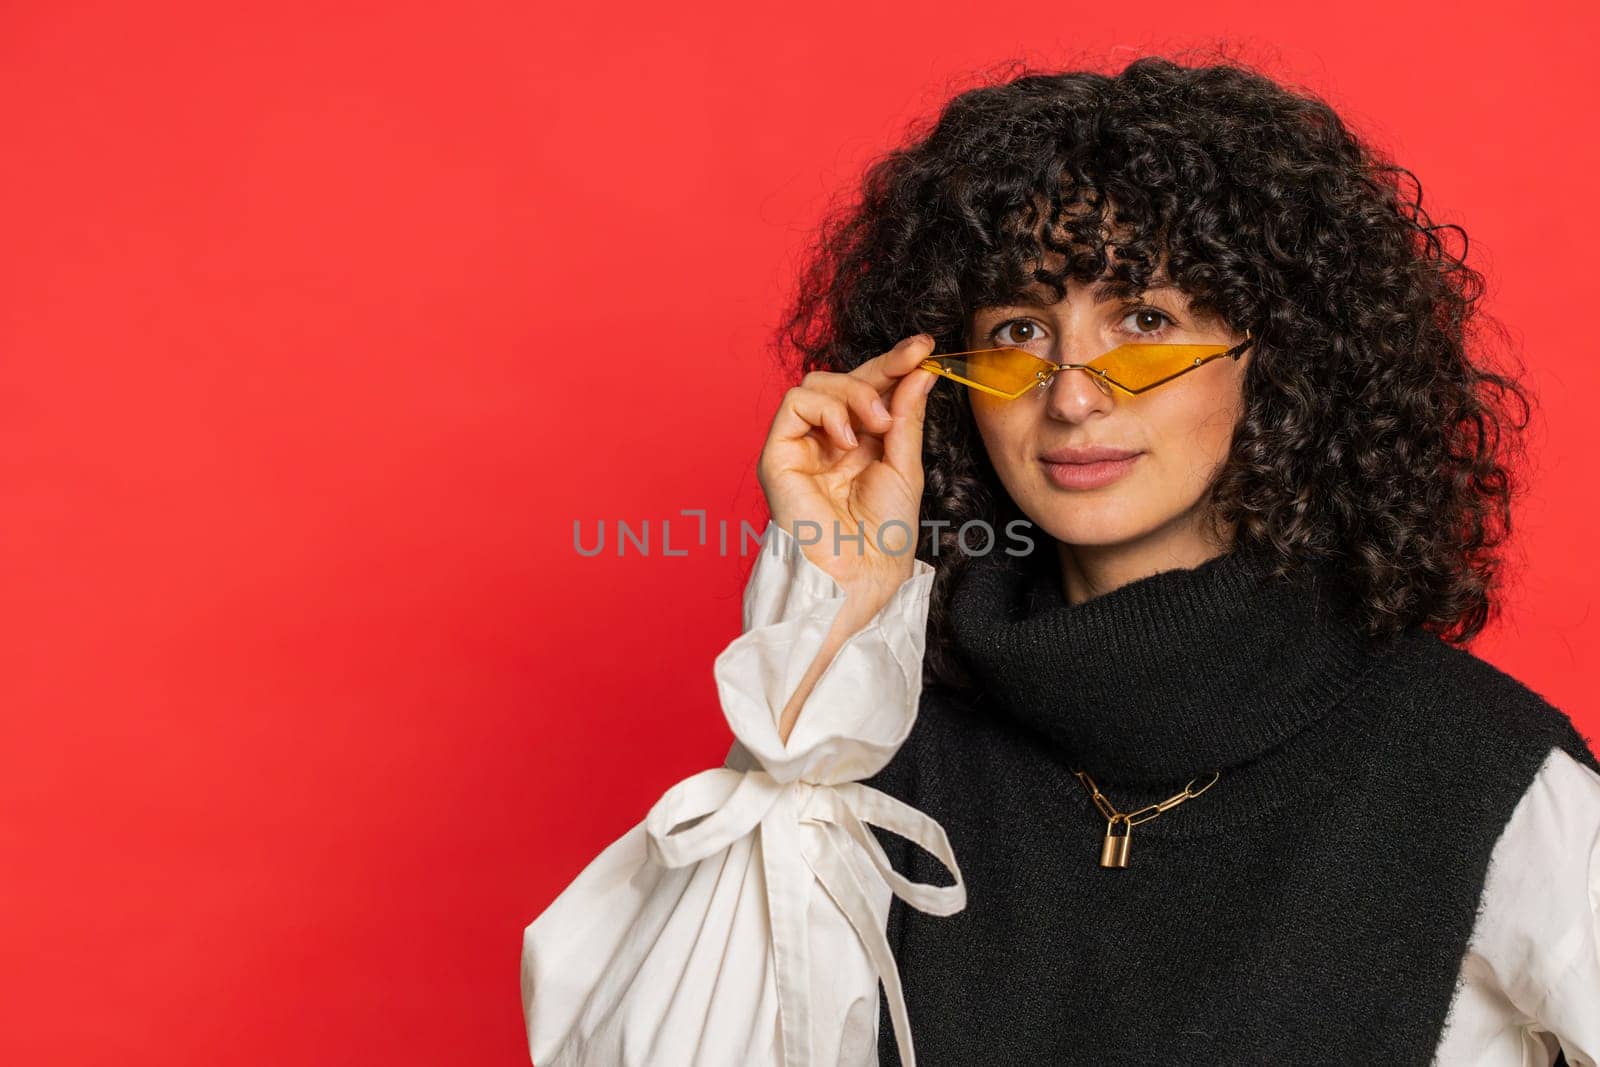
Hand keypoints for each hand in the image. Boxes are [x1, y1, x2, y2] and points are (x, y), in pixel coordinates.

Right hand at [756, 334, 939, 600]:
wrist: (862, 575)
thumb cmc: (884, 536)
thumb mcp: (906, 465)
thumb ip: (906, 415)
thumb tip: (920, 369)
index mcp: (857, 444)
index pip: (869, 390)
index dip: (894, 364)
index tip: (923, 347)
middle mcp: (825, 441)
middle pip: (843, 379)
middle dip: (880, 367)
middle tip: (912, 364)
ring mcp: (800, 447)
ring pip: (817, 383)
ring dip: (855, 392)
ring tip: (879, 424)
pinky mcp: (778, 455)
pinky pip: (794, 403)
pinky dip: (826, 409)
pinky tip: (847, 438)